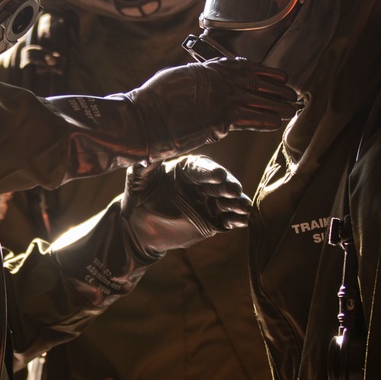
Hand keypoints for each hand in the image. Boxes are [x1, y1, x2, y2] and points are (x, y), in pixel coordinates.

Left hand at [121, 155, 250, 259]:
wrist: (136, 227)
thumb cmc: (136, 196)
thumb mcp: (138, 178)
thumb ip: (145, 165)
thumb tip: (149, 152)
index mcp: (186, 168)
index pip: (200, 168)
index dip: (209, 172)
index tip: (218, 175)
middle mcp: (201, 183)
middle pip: (219, 183)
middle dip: (228, 186)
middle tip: (233, 190)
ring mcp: (208, 203)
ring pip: (227, 201)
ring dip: (236, 203)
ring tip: (243, 208)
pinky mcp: (212, 222)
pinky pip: (227, 220)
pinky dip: (236, 220)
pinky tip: (242, 220)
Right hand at [126, 57, 297, 159]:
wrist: (145, 116)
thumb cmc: (154, 100)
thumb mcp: (178, 78)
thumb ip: (197, 79)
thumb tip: (205, 80)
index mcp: (210, 69)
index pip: (245, 67)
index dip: (265, 73)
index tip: (279, 76)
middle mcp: (220, 80)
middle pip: (257, 82)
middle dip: (277, 89)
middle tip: (292, 94)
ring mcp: (222, 98)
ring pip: (259, 100)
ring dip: (278, 105)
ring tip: (291, 109)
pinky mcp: (223, 117)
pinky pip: (252, 118)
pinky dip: (266, 120)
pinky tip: (277, 122)